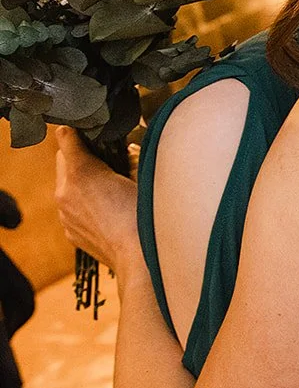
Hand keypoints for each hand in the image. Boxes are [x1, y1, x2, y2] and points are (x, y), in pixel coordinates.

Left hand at [54, 126, 141, 279]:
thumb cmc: (147, 216)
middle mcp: (65, 192)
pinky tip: (108, 210)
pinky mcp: (71, 232)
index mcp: (82, 173)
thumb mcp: (144, 176)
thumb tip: (126, 150)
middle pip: (63, 160)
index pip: (67, 138)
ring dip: (83, 181)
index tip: (90, 128)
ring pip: (67, 185)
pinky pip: (72, 209)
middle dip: (81, 156)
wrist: (140, 259)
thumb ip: (131, 158)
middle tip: (107, 159)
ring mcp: (65, 215)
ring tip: (110, 187)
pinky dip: (85, 204)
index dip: (79, 130)